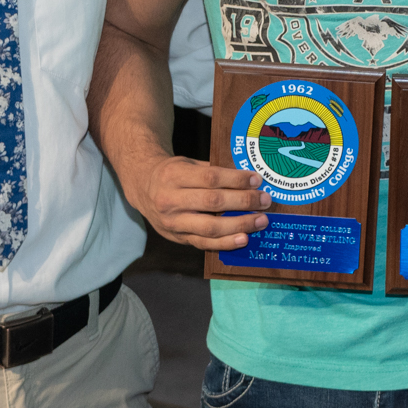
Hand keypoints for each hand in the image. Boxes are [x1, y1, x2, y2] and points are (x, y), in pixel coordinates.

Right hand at [123, 153, 273, 248]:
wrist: (142, 188)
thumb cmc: (172, 173)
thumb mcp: (187, 164)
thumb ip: (212, 171)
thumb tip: (247, 179)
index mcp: (174, 176)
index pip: (210, 178)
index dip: (236, 179)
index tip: (256, 179)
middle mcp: (171, 200)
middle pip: (213, 202)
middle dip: (243, 202)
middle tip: (265, 200)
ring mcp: (173, 222)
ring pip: (210, 227)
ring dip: (240, 225)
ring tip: (261, 221)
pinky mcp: (177, 238)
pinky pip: (204, 243)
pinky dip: (225, 243)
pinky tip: (243, 239)